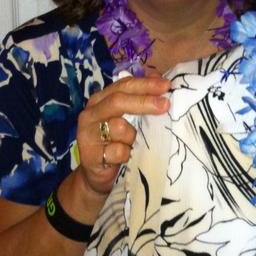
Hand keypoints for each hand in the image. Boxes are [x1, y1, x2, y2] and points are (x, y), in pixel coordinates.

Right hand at [75, 74, 170, 194]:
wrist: (98, 175)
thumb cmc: (118, 142)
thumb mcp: (130, 119)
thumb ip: (141, 99)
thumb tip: (161, 80)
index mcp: (101, 99)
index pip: (124, 85)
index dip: (146, 84)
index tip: (167, 86)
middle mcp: (91, 113)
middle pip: (118, 100)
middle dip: (144, 102)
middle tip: (165, 105)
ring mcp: (87, 134)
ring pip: (120, 127)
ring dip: (133, 136)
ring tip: (133, 144)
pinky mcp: (90, 155)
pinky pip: (118, 151)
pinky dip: (127, 154)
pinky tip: (125, 158)